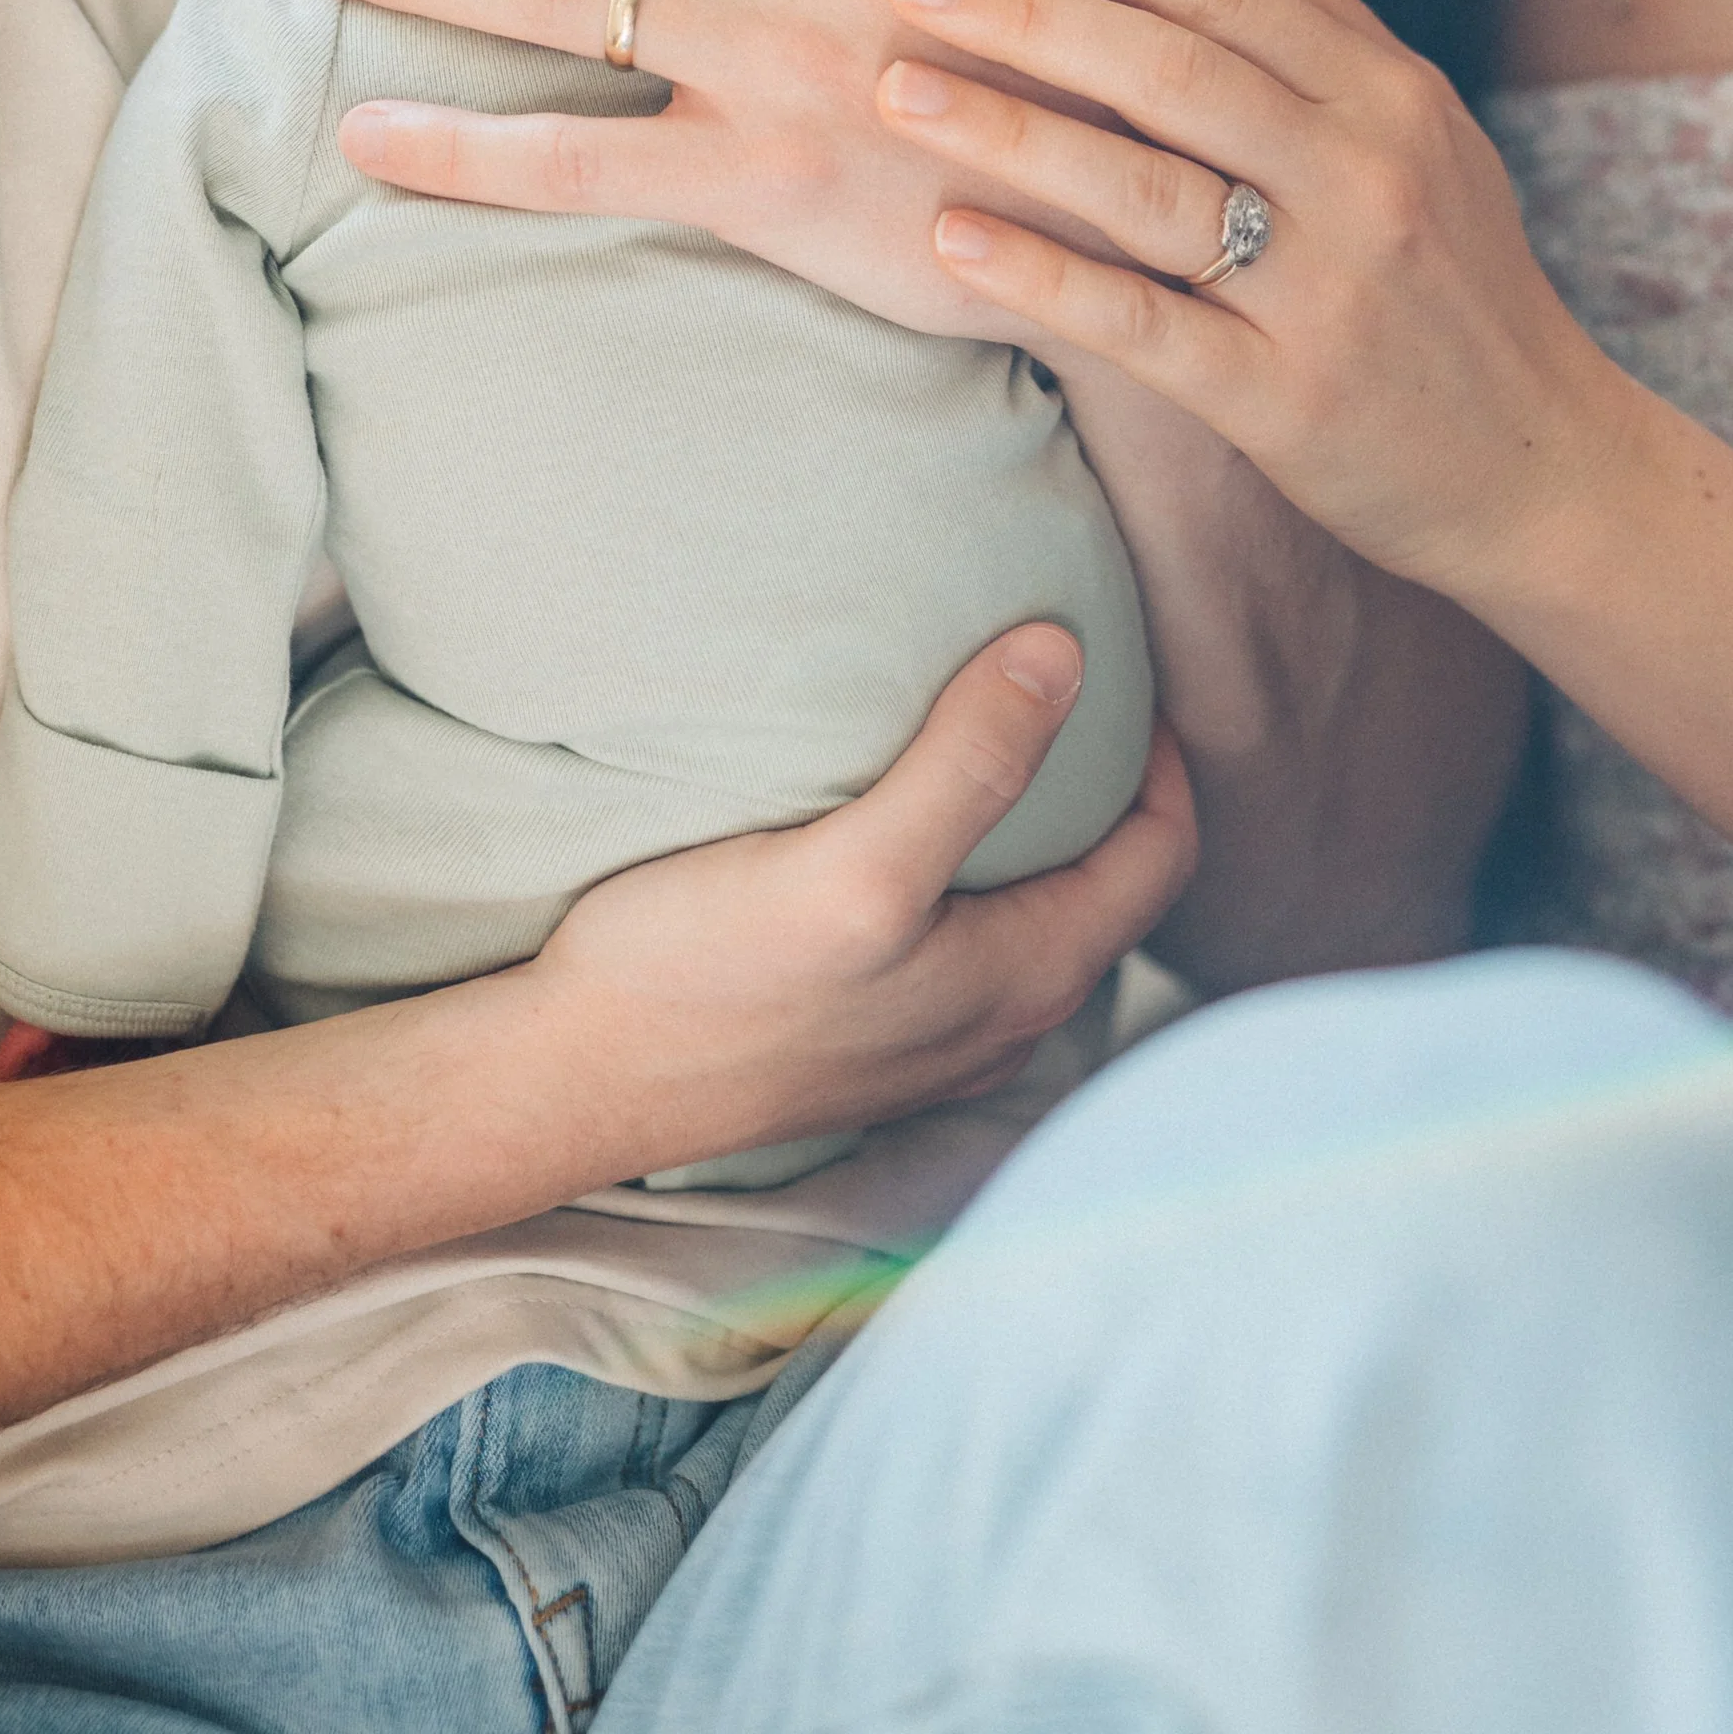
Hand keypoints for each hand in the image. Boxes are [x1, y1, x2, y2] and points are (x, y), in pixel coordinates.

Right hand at [515, 626, 1196, 1173]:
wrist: (569, 1079)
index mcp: (1025, 979)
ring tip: (994, 742)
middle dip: (1110, 791)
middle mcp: (997, 1025)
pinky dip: (974, 879)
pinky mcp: (860, 1041)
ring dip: (1040, 837)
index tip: (1118, 666)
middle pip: (1107, 890)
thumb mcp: (853, 865)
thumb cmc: (704, 977)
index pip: (1160, 856)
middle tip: (1069, 689)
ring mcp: (929, 1045)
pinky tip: (910, 840)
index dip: (1163, 758)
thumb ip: (968, 766)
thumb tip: (1065, 654)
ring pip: (1035, 921)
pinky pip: (963, 947)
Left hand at [871, 0, 1639, 606]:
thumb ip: (1316, 30)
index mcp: (1387, 99)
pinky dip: (1044, 278)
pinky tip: (952, 241)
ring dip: (1014, 133)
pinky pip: (1145, 326)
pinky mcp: (1285, 399)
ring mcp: (1326, 291)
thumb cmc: (1455, 286)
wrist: (1543, 467)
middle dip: (1034, 12)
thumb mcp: (1422, 136)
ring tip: (898, 89)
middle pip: (1175, 72)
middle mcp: (1363, 178)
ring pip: (1149, 190)